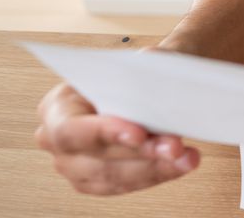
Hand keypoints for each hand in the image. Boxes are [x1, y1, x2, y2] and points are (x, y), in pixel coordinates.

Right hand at [35, 82, 198, 194]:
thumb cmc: (142, 70)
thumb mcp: (143, 59)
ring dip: (154, 168)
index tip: (140, 134)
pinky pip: (126, 184)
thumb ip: (144, 66)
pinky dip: (157, 174)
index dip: (103, 133)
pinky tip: (181, 164)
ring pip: (113, 176)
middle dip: (140, 153)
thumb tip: (155, 76)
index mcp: (58, 105)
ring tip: (186, 157)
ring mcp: (74, 165)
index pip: (70, 127)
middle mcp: (57, 140)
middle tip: (175, 147)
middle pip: (95, 157)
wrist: (153, 84)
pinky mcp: (98, 181)